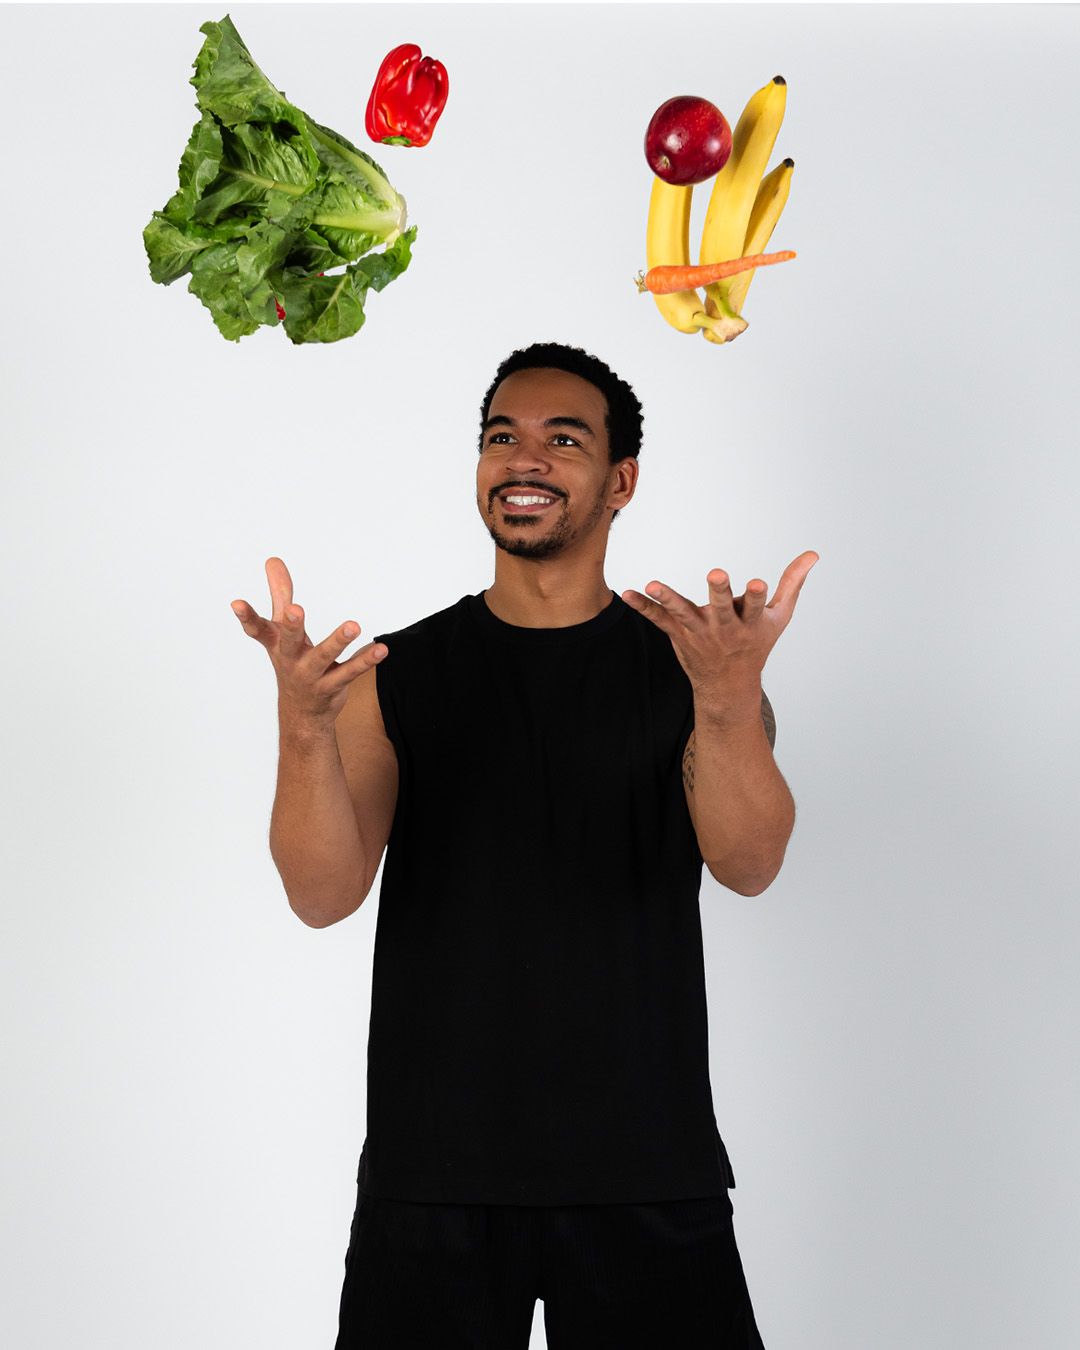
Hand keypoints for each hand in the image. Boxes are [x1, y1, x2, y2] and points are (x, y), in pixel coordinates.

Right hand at [230, 557, 386, 728]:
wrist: (301, 713)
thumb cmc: (291, 660)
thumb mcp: (282, 629)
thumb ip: (280, 594)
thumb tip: (272, 560)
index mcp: (276, 644)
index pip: (258, 629)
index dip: (246, 617)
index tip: (236, 603)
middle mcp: (290, 660)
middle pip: (289, 642)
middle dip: (292, 626)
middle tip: (295, 609)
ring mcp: (310, 676)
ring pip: (324, 657)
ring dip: (338, 641)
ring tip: (354, 625)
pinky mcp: (332, 686)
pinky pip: (350, 672)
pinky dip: (366, 660)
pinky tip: (381, 649)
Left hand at [621, 551, 818, 713]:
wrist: (728, 686)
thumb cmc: (756, 644)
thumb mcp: (779, 617)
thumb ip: (792, 583)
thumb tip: (813, 554)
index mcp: (751, 624)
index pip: (757, 606)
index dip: (758, 595)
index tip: (758, 583)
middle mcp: (725, 629)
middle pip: (722, 609)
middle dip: (719, 593)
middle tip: (716, 575)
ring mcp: (700, 633)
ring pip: (684, 614)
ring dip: (668, 599)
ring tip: (653, 584)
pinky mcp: (680, 634)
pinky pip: (659, 620)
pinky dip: (644, 607)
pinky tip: (627, 594)